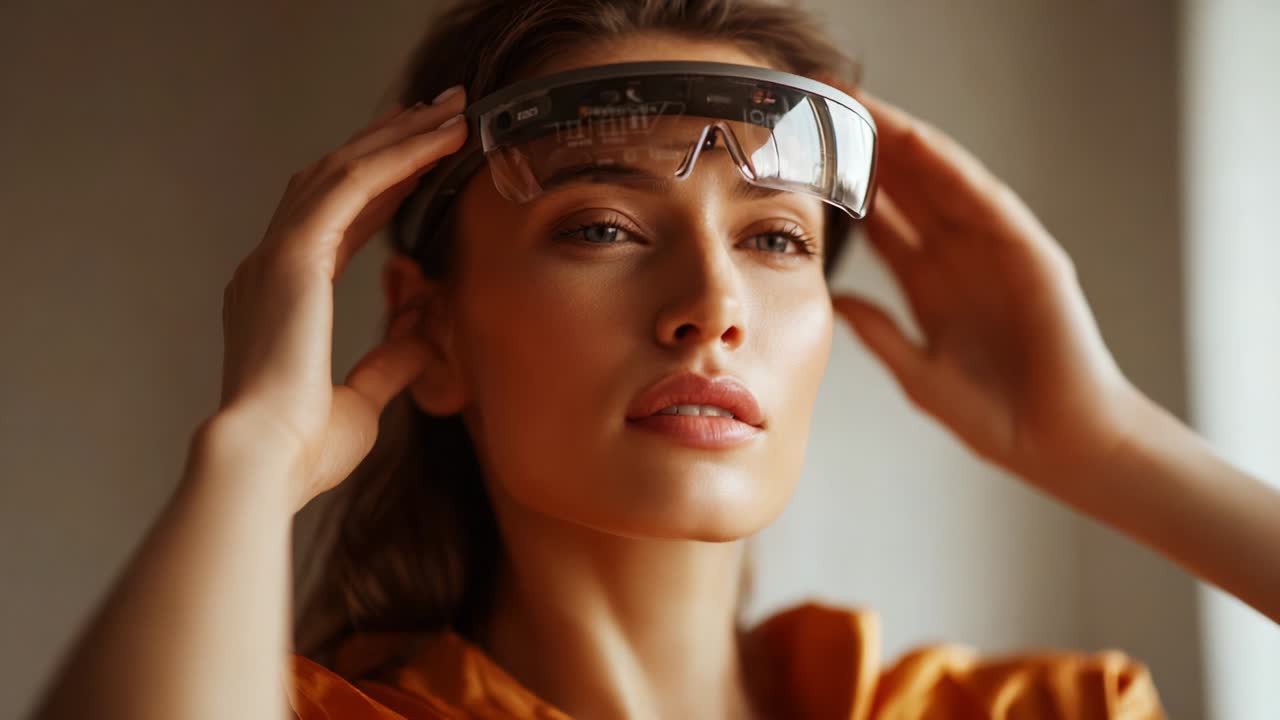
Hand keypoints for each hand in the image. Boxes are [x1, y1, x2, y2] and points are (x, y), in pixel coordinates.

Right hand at [215, 88, 466, 509]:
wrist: (265, 462)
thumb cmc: (302, 450)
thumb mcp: (362, 401)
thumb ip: (390, 363)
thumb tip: (422, 338)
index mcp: (276, 300)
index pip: (333, 224)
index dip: (378, 190)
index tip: (418, 164)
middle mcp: (269, 267)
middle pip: (334, 182)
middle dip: (390, 144)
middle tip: (439, 114)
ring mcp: (277, 256)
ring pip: (344, 170)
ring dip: (399, 137)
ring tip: (449, 112)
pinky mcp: (295, 254)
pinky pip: (352, 184)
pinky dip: (398, 156)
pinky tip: (437, 138)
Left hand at [831, 87, 1145, 485]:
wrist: (1058, 445)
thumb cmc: (996, 418)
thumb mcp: (919, 374)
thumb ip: (880, 334)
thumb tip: (838, 300)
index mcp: (928, 284)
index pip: (880, 220)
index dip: (844, 186)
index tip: (803, 156)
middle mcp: (958, 258)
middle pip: (906, 188)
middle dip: (867, 147)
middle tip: (822, 104)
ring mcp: (995, 251)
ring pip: (941, 182)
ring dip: (904, 143)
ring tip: (862, 106)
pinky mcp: (1031, 254)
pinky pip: (986, 201)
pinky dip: (952, 170)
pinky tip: (920, 144)